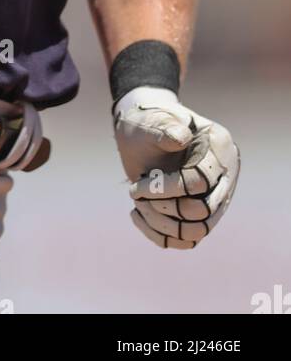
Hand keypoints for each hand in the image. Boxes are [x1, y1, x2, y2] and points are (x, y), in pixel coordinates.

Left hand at [112, 85, 239, 248]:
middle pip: (204, 211)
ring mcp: (216, 195)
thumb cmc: (146, 121)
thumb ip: (165, 128)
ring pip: (198, 230)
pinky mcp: (203, 212)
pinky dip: (161, 235)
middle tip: (135, 192)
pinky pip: (188, 239)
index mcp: (219, 146)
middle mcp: (224, 174)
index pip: (200, 182)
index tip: (136, 187)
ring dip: (163, 224)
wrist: (142, 130)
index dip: (166, 189)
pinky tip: (137, 215)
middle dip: (164, 207)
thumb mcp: (151, 120)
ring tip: (137, 205)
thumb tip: (180, 138)